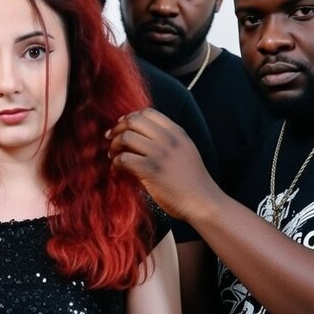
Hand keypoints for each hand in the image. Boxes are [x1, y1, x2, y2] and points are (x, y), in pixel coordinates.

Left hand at [107, 108, 217, 222]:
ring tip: (113, 156)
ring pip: (126, 137)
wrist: (202, 201)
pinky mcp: (151, 171)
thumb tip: (141, 135)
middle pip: (134, 120)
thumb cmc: (193, 181)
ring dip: (114, 146)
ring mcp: (160, 154)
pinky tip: (118, 169)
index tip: (122, 127)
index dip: (130, 117)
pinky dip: (116, 163)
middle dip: (118, 129)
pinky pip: (124, 159)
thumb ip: (168, 140)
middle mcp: (168, 139)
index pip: (148, 112)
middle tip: (110, 139)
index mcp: (177, 132)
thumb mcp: (185, 151)